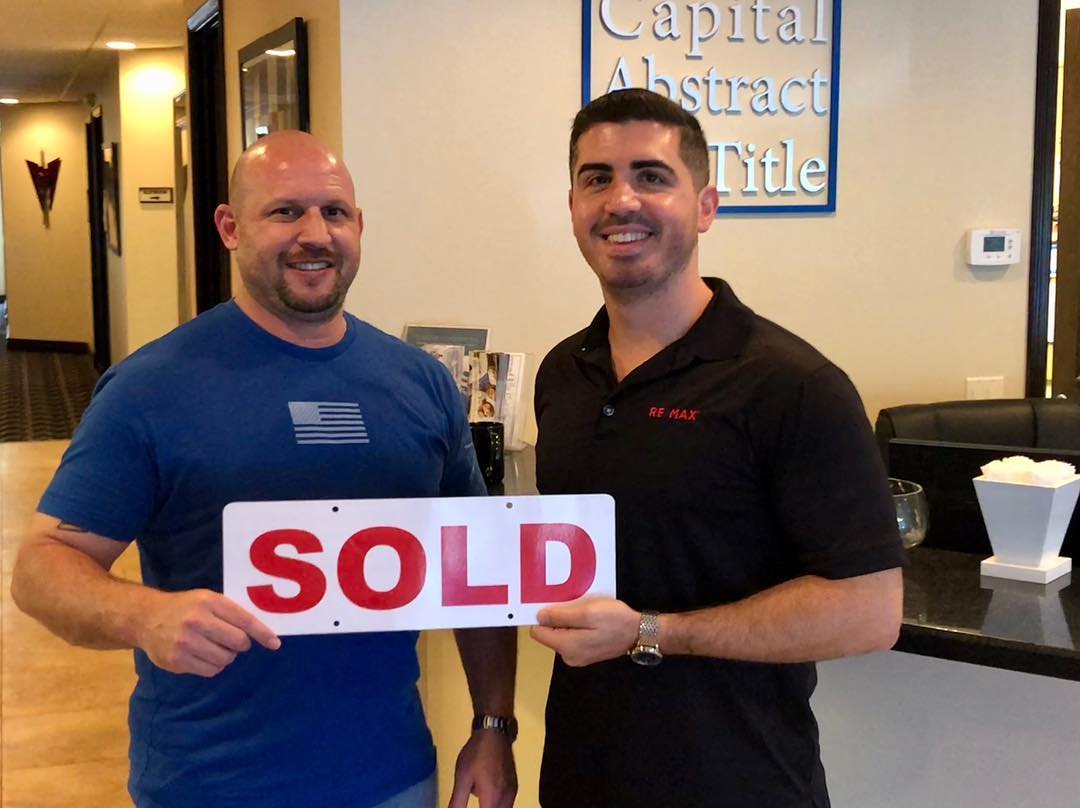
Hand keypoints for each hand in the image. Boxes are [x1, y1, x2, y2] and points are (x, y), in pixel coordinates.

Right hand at [136, 589, 280, 676]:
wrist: (146, 618)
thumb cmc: (185, 607)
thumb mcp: (207, 599)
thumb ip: (230, 613)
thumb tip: (260, 633)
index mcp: (209, 602)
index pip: (244, 620)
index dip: (262, 633)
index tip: (275, 643)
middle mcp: (197, 621)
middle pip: (238, 643)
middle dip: (240, 644)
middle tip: (231, 640)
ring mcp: (185, 643)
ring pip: (225, 660)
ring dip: (226, 656)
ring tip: (213, 647)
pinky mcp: (177, 661)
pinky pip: (210, 671)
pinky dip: (213, 666)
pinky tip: (203, 655)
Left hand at [448, 729, 516, 807]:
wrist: (495, 732)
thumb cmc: (477, 753)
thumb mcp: (462, 778)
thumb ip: (457, 802)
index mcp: (492, 800)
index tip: (472, 805)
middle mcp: (506, 799)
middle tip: (475, 800)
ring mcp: (513, 792)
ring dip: (491, 807)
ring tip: (480, 799)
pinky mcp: (515, 784)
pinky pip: (508, 803)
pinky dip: (497, 804)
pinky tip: (487, 792)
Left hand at [530, 597, 639, 666]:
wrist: (639, 632)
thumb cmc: (614, 620)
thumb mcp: (587, 613)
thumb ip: (560, 616)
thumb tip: (539, 617)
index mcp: (566, 647)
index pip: (538, 632)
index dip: (543, 617)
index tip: (553, 605)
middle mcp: (568, 656)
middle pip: (549, 634)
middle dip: (557, 618)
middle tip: (573, 605)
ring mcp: (577, 657)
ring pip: (561, 634)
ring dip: (568, 621)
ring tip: (583, 610)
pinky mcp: (586, 653)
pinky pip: (572, 637)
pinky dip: (576, 626)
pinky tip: (589, 618)